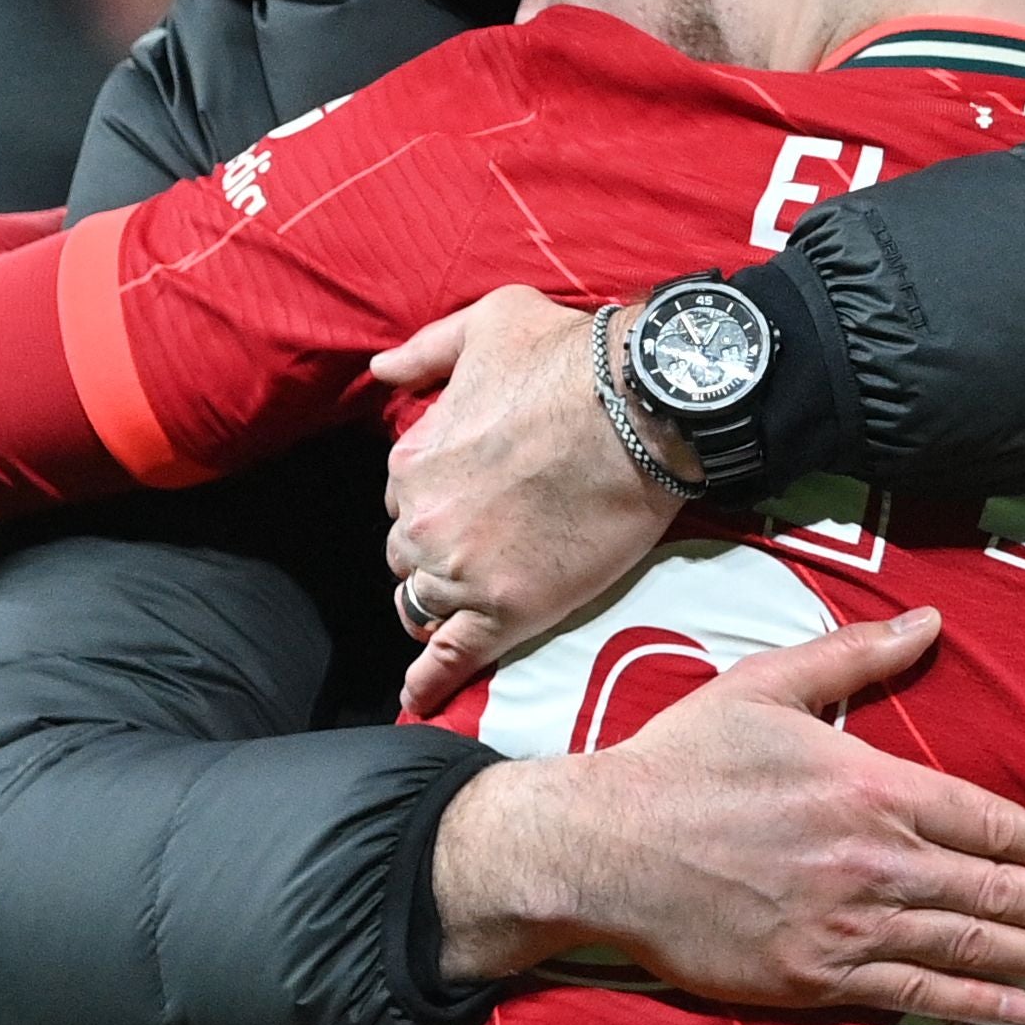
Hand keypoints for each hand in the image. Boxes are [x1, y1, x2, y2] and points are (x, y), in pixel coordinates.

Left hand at [376, 287, 684, 714]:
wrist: (645, 406)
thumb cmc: (570, 357)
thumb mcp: (487, 323)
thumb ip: (425, 352)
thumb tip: (379, 369)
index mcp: (412, 461)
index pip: (404, 499)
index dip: (438, 501)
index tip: (473, 499)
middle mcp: (422, 521)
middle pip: (411, 556)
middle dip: (438, 552)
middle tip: (487, 545)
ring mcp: (461, 571)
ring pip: (424, 605)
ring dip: (440, 606)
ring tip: (466, 611)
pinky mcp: (506, 612)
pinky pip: (451, 659)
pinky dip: (429, 683)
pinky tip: (418, 701)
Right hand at [429, 608, 1024, 1024]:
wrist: (603, 848)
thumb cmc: (681, 763)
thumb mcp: (765, 687)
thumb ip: (856, 657)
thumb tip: (930, 621)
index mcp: (869, 786)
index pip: (988, 823)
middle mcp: (872, 860)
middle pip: (996, 893)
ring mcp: (844, 925)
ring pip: (966, 949)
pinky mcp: (811, 977)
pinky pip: (909, 996)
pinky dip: (970, 1007)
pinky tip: (1016, 1015)